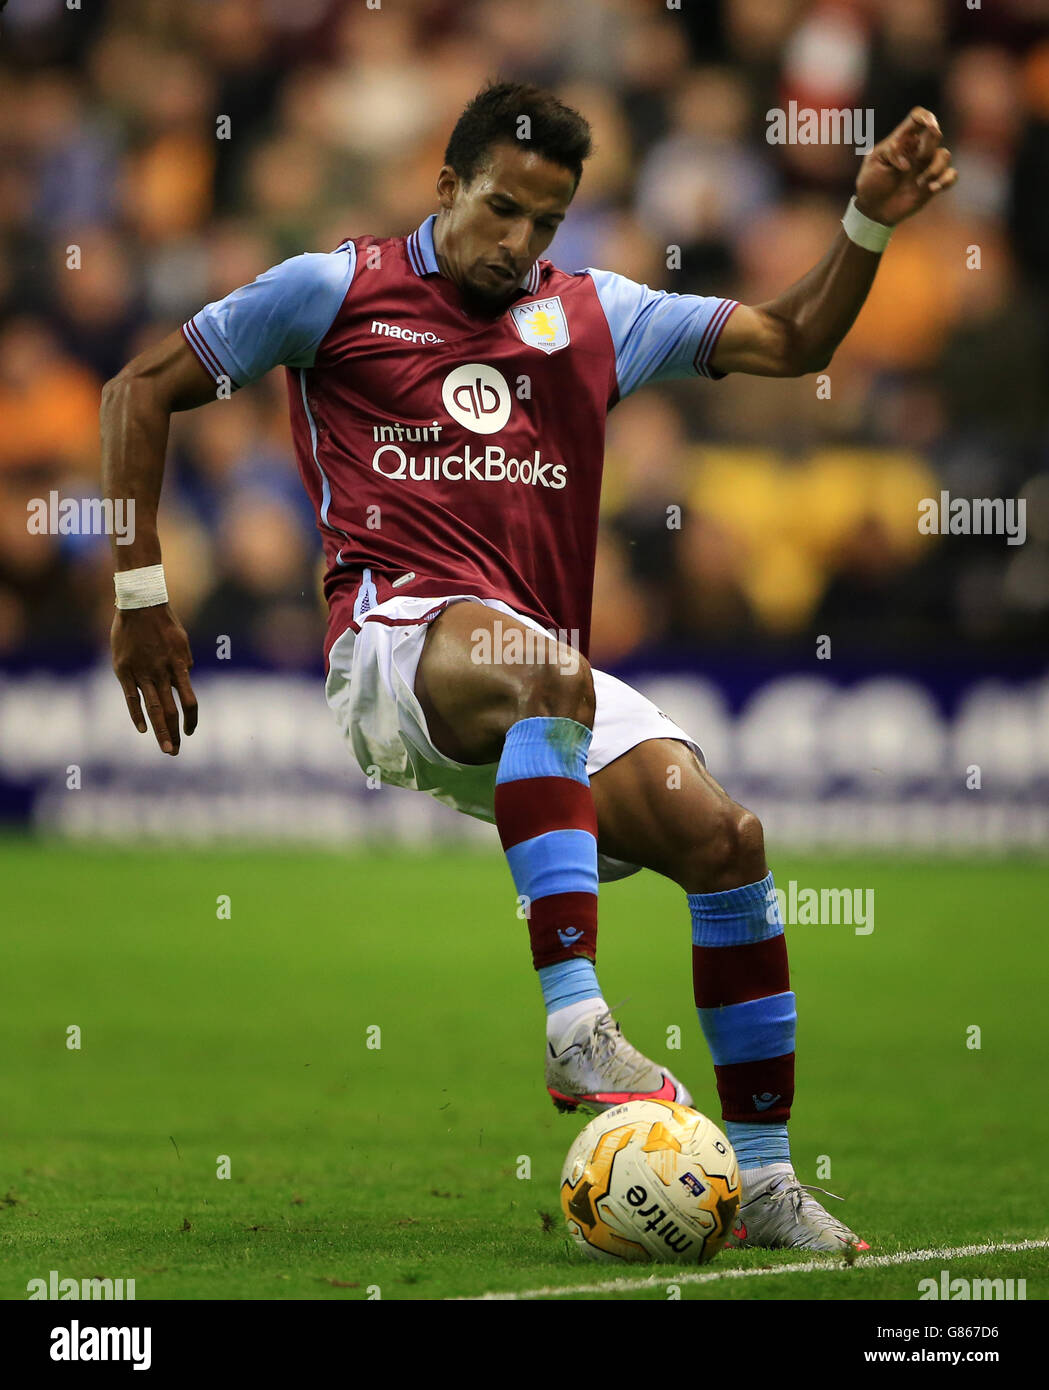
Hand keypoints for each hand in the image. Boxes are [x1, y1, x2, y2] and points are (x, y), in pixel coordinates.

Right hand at [112, 605, 197, 754]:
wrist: (140, 605)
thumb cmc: (163, 622)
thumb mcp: (183, 641)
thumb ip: (185, 661)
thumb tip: (188, 675)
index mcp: (179, 667)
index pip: (190, 702)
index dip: (192, 720)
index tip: (190, 732)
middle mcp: (163, 674)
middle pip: (171, 711)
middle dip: (174, 734)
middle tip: (174, 752)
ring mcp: (143, 673)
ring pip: (153, 709)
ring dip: (160, 732)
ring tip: (166, 749)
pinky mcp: (124, 671)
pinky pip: (131, 698)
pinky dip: (137, 715)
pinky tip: (142, 730)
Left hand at [855, 107, 957, 226]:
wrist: (873, 210)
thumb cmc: (871, 182)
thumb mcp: (874, 162)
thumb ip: (890, 152)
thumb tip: (907, 162)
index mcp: (903, 140)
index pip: (918, 118)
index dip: (926, 117)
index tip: (928, 124)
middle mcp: (918, 150)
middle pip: (935, 133)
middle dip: (931, 142)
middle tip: (920, 156)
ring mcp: (926, 167)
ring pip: (945, 155)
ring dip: (935, 168)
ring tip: (918, 183)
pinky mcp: (933, 183)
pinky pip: (951, 175)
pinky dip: (946, 180)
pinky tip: (932, 188)